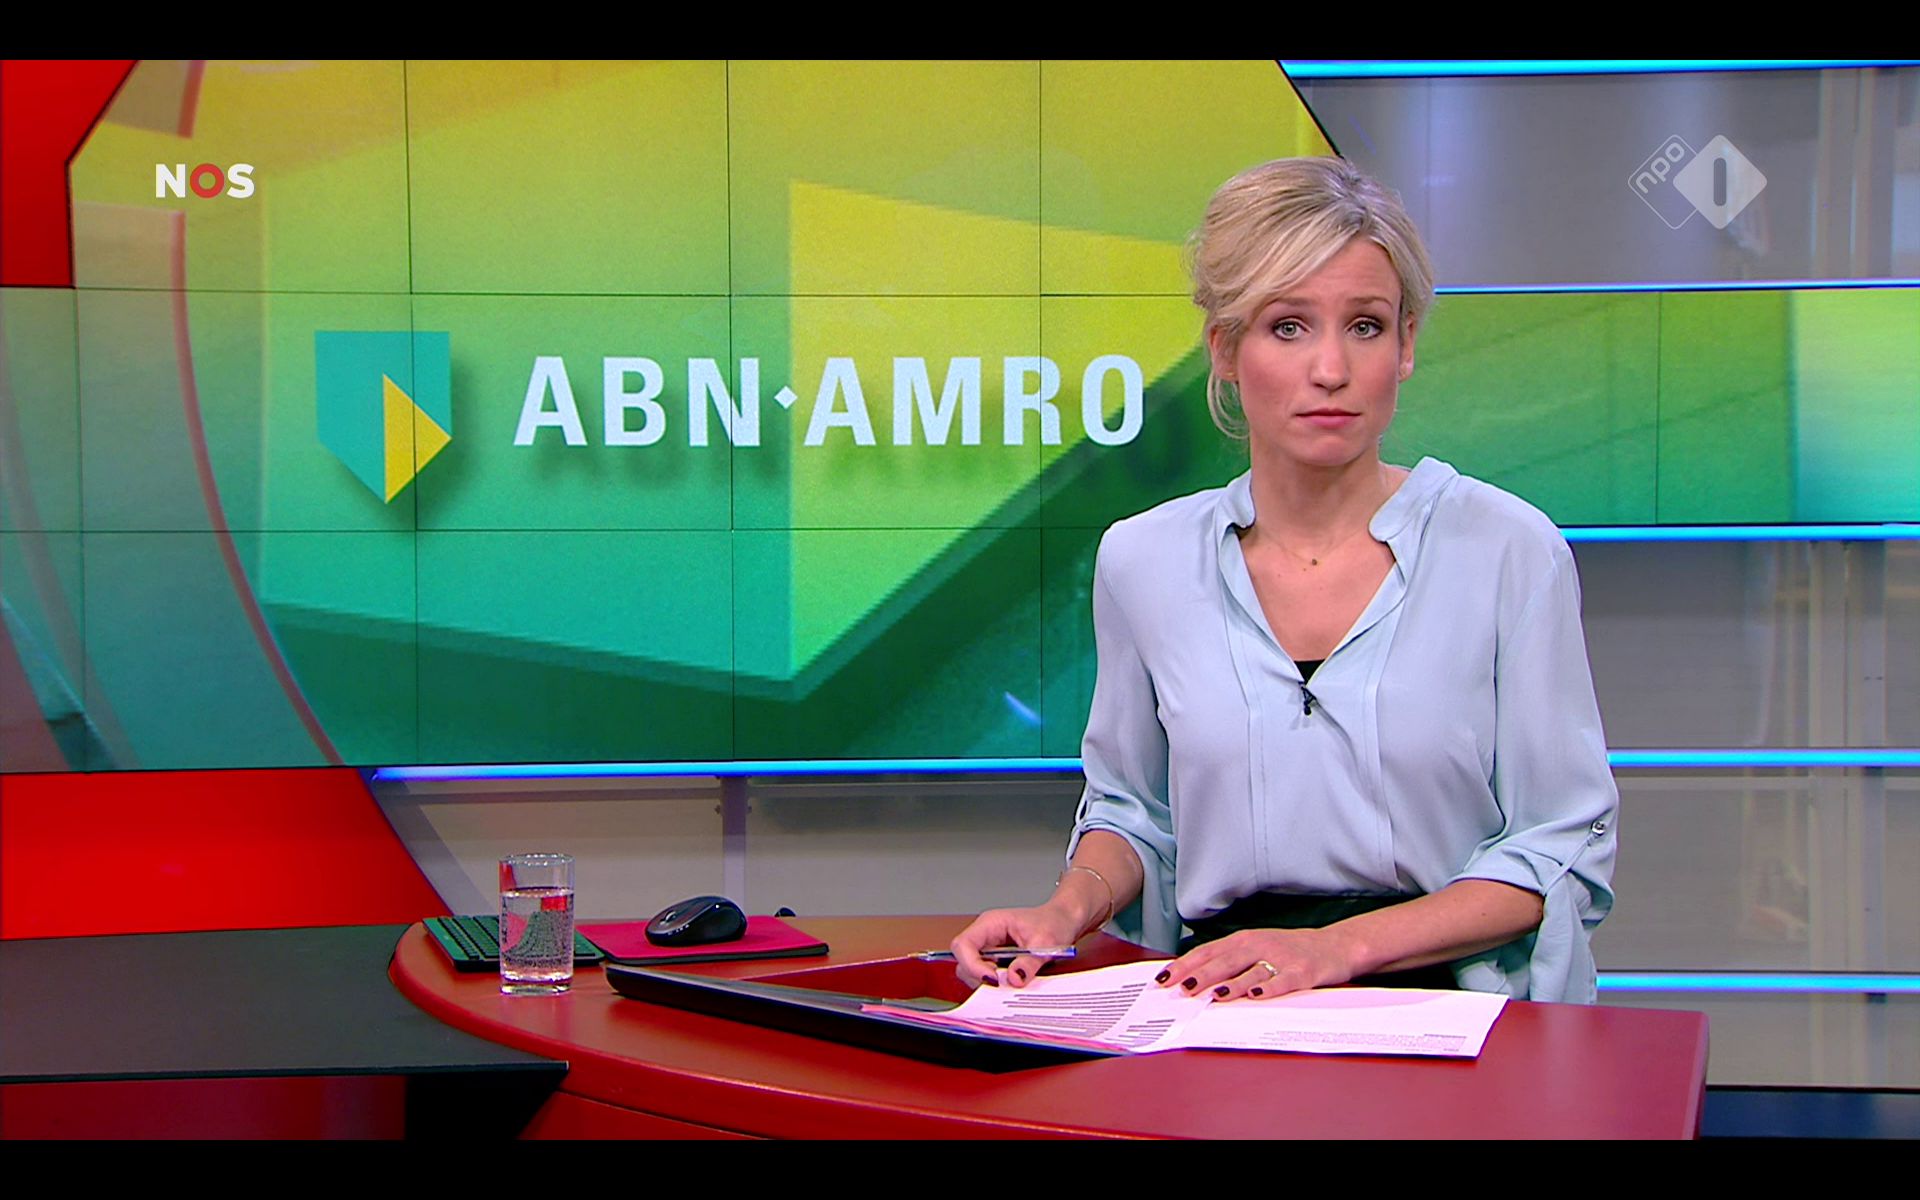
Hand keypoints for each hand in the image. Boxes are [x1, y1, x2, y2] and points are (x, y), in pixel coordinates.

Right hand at [950, 905, 1083, 989]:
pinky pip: (986, 975)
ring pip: (972, 970)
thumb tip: (1013, 979)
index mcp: (990, 923)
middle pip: (963, 961)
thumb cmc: (1054, 922)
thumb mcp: (1045, 942)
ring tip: (1012, 981)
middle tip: (1003, 984)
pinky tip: (1014, 981)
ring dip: (987, 981)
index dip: (972, 965)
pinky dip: (997, 982)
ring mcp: (989, 948)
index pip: (963, 945)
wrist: (1064, 921)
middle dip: (979, 977)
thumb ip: (1029, 962)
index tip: (992, 979)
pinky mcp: (996, 960)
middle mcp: (985, 935)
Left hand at [1152, 928, 1356, 1000]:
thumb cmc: (1288, 950)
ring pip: (1252, 971)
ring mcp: (1281, 958)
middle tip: (1180, 988)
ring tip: (1213, 994)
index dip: (1185, 965)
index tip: (1163, 978)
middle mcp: (1260, 945)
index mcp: (1244, 940)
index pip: (1208, 952)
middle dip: (1201, 975)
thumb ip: (1228, 961)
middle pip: (1225, 961)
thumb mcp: (1255, 948)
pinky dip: (1269, 988)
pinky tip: (1256, 996)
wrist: (1335, 945)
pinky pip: (1284, 981)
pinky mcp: (1302, 972)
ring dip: (1232, 983)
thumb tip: (1192, 977)